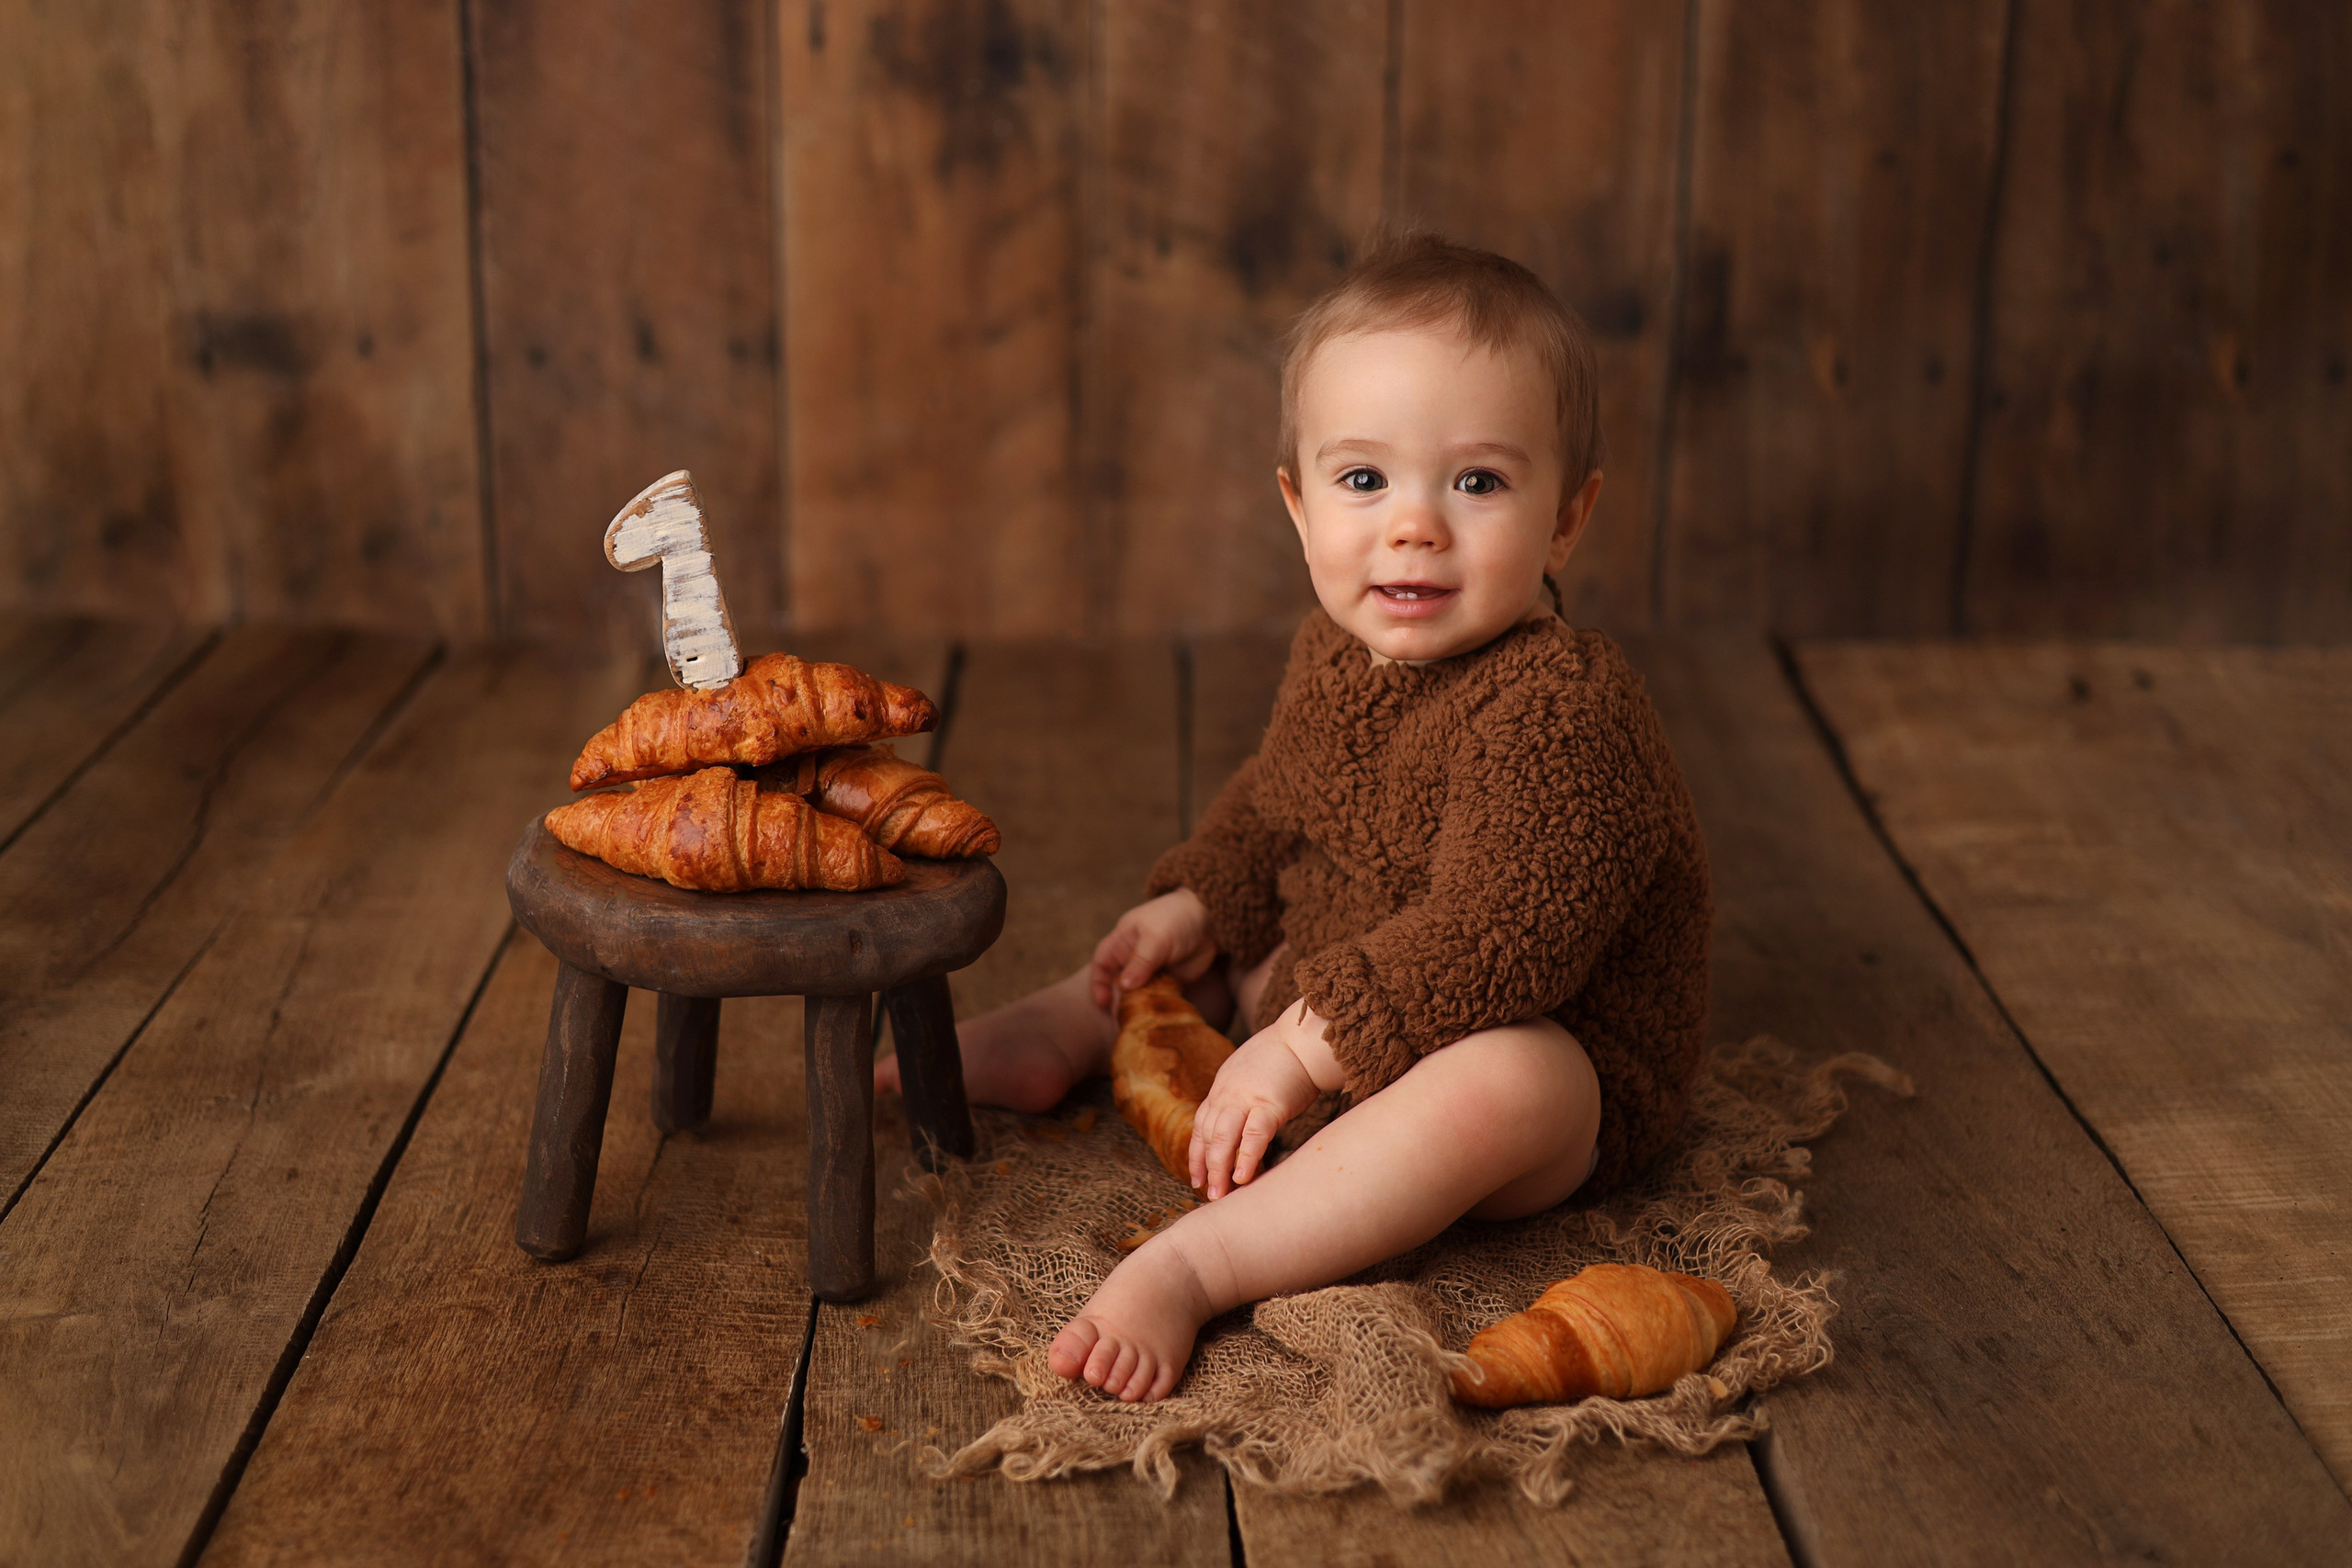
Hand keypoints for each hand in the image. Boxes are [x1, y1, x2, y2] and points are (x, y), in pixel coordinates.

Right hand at [1089, 889, 1217, 1008]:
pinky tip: (1158, 1017)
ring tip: (1140, 1022)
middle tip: (1122, 1019)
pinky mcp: (1169, 981)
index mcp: (1123, 942)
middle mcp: (1134, 958)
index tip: (1103, 1002)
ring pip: (1138, 994)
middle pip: (1119, 983)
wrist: (1210, 919)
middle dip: (1118, 1001)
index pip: (1102, 963)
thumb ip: (1140, 961)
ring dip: (1138, 1007)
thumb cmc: (1176, 919)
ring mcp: (1152, 971)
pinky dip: (1156, 1007)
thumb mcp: (1155, 938)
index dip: (1099, 983)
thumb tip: (1124, 986)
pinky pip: (1158, 998)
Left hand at [1188, 1011, 1331, 1198]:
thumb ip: (1240, 1096)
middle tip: (1209, 1193)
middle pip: (1208, 1136)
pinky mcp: (1269, 1104)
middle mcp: (1227, 1094)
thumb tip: (1242, 1122)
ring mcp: (1246, 1099)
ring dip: (1219, 1169)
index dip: (1197, 1153)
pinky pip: (1253, 1135)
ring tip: (1220, 1193)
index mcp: (1223, 1088)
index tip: (1196, 1176)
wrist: (1303, 1040)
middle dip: (1206, 1167)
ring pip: (1222, 1138)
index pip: (1202, 1125)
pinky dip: (1246, 1158)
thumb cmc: (1284, 1059)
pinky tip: (1243, 1178)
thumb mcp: (1250, 1074)